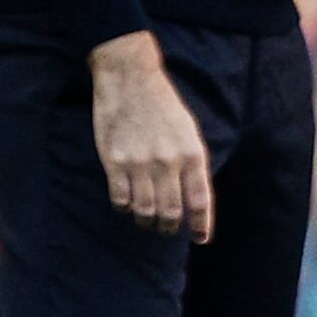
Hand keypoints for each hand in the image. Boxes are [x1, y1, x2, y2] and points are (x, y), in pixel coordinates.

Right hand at [91, 32, 214, 240]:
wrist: (130, 78)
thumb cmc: (163, 103)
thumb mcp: (189, 131)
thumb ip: (192, 163)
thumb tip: (193, 197)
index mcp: (192, 154)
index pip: (200, 201)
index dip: (201, 225)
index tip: (200, 238)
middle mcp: (168, 162)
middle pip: (171, 213)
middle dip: (169, 228)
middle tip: (166, 230)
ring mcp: (140, 163)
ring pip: (145, 210)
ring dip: (146, 221)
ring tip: (146, 221)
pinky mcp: (115, 161)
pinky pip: (120, 199)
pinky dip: (125, 207)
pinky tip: (126, 204)